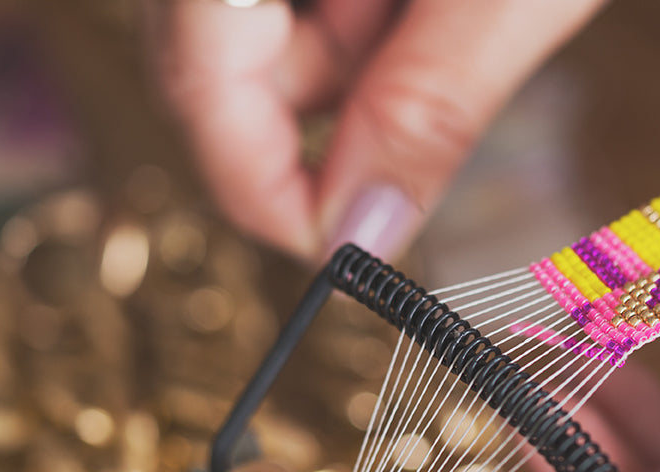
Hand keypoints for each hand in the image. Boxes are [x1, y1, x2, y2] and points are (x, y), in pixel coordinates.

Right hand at [152, 0, 604, 262]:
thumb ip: (429, 105)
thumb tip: (362, 237)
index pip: (197, 79)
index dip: (262, 187)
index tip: (342, 257)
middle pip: (220, 68)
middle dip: (328, 123)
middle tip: (429, 130)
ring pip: (269, 42)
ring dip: (366, 71)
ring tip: (462, 17)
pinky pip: (308, 9)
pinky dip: (372, 31)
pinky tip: (439, 7)